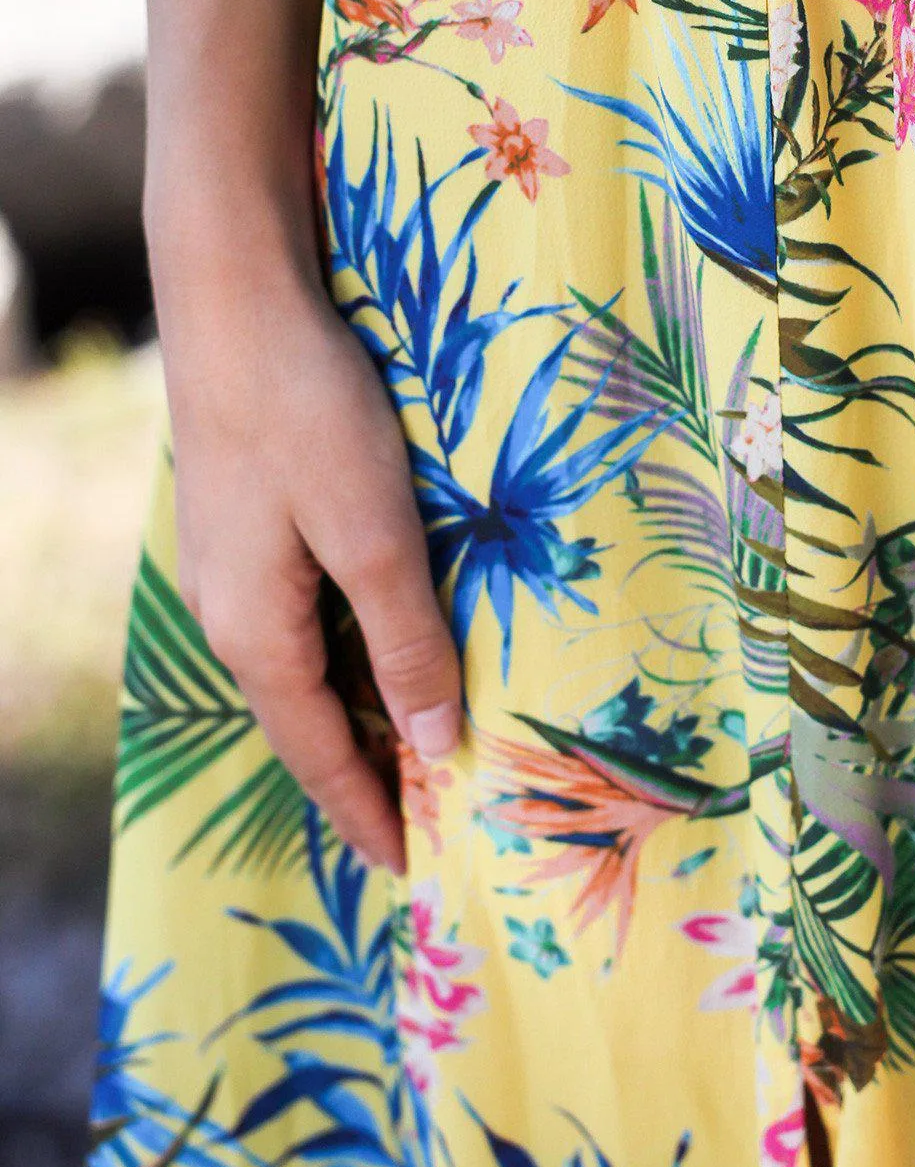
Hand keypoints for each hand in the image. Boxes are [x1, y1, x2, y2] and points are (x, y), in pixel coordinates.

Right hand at [158, 256, 461, 874]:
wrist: (233, 298)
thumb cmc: (307, 412)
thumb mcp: (373, 533)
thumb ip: (406, 639)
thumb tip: (433, 740)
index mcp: (256, 631)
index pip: (318, 753)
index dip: (366, 810)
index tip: (409, 868)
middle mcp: (230, 612)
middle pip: (303, 718)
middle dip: (361, 772)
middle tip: (424, 818)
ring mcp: (229, 566)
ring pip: (300, 666)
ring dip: (354, 710)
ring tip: (412, 747)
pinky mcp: (244, 522)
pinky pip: (298, 618)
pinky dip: (343, 651)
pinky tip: (378, 643)